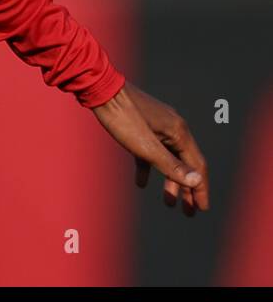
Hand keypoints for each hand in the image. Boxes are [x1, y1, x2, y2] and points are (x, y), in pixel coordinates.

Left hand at [90, 81, 209, 214]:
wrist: (99, 88)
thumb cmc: (123, 117)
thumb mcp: (146, 146)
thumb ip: (171, 165)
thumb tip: (196, 181)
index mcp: (179, 133)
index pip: (197, 166)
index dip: (200, 189)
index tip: (201, 209)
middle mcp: (173, 128)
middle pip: (185, 164)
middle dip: (187, 190)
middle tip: (188, 213)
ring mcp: (158, 126)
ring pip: (168, 159)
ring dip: (169, 182)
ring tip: (168, 203)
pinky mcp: (142, 126)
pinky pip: (150, 151)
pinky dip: (148, 168)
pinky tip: (141, 183)